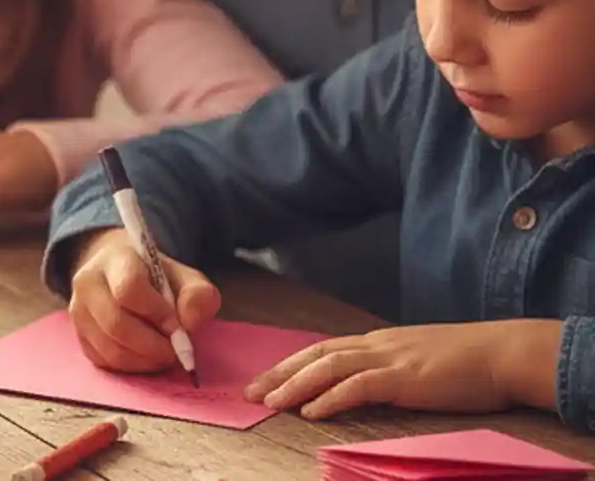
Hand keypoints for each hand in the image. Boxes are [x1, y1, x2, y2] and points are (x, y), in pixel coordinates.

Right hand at [67, 227, 220, 373]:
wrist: (121, 274)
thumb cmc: (158, 279)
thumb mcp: (186, 278)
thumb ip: (198, 296)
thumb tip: (188, 324)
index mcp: (116, 259)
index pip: (129, 289)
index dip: (157, 314)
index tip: (176, 326)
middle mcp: (88, 282)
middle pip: (116, 324)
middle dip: (152, 346)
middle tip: (174, 351)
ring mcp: (78, 311)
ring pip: (109, 348)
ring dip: (143, 360)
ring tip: (161, 354)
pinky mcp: (79, 336)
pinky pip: (104, 362)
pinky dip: (130, 366)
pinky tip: (144, 356)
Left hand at [244, 321, 560, 420]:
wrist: (504, 354)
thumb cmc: (468, 362)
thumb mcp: (418, 361)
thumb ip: (390, 368)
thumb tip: (367, 384)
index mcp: (378, 342)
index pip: (322, 349)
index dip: (290, 364)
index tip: (264, 380)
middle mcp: (377, 345)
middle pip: (315, 354)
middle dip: (279, 373)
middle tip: (250, 392)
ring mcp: (390, 358)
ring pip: (329, 367)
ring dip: (295, 385)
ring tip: (270, 402)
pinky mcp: (405, 378)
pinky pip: (359, 386)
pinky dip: (331, 398)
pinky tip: (311, 412)